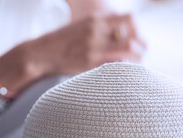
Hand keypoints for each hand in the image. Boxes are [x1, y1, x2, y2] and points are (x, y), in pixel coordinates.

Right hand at [29, 14, 145, 76]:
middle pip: (131, 39)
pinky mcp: (88, 64)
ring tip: (135, 65)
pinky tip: (123, 73)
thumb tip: (121, 33)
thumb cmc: (62, 41)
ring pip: (126, 53)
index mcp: (96, 20)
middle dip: (141, 48)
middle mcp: (96, 33)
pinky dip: (123, 69)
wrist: (40, 53)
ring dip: (135, 61)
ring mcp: (92, 49)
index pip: (129, 20)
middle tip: (141, 55)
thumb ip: (101, 27)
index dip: (137, 30)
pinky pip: (113, 67)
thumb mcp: (82, 26)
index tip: (137, 39)